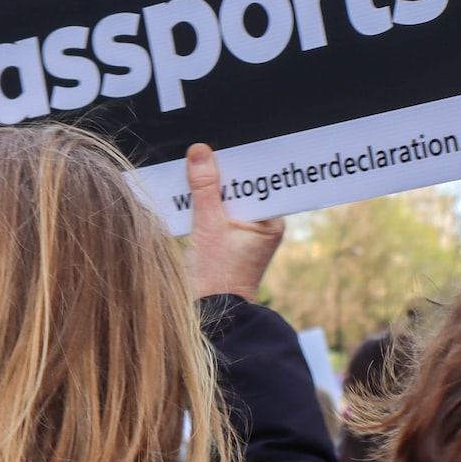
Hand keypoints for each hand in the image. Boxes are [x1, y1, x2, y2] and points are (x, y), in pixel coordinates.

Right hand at [185, 143, 284, 299]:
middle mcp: (264, 224)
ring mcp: (247, 232)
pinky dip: (205, 204)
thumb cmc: (216, 278)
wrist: (210, 314)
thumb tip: (200, 151)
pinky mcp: (230, 238)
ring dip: (210, 188)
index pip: (260, 180)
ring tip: (193, 172)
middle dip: (222, 173)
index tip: (222, 147)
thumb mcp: (208, 226)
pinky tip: (189, 194)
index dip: (240, 162)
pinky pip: (219, 211)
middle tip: (202, 155)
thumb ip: (204, 187)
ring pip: (229, 197)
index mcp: (271, 221)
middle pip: (243, 186)